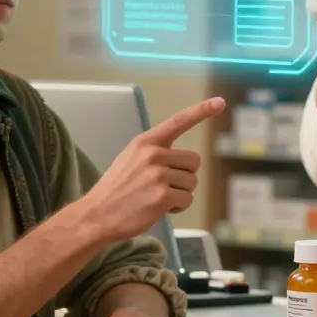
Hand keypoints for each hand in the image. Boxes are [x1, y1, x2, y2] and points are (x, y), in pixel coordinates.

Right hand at [82, 97, 224, 242]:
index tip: (219, 102)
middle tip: (164, 185)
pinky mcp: (162, 196)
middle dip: (185, 175)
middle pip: (194, 161)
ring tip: (156, 197)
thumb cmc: (116, 189)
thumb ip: (154, 152)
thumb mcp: (130, 158)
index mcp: (145, 142)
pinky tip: (159, 208)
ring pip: (192, 182)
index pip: (179, 121)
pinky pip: (187, 199)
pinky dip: (178, 207)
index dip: (201, 111)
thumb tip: (182, 159)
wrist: (98, 214)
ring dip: (180, 193)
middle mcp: (153, 154)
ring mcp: (158, 175)